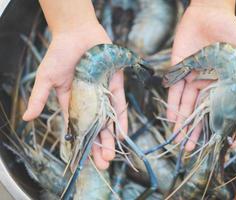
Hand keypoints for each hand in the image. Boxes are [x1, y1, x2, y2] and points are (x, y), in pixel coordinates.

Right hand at [22, 22, 124, 169]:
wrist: (78, 33)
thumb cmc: (60, 54)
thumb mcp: (47, 77)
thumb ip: (40, 98)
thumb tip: (27, 118)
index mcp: (71, 101)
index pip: (77, 126)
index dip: (80, 142)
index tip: (84, 159)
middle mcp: (89, 100)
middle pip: (94, 128)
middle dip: (98, 145)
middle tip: (103, 163)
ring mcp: (102, 94)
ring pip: (107, 120)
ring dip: (110, 138)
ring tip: (111, 155)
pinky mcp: (115, 85)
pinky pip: (118, 105)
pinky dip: (121, 119)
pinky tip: (122, 134)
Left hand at [167, 0, 235, 150]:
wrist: (209, 13)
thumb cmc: (230, 28)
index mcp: (223, 82)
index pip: (220, 108)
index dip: (218, 125)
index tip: (216, 143)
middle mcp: (207, 83)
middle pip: (201, 111)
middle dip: (195, 130)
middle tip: (190, 149)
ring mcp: (192, 77)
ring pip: (186, 104)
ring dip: (181, 122)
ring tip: (178, 139)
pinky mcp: (178, 69)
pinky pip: (174, 90)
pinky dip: (172, 105)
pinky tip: (171, 119)